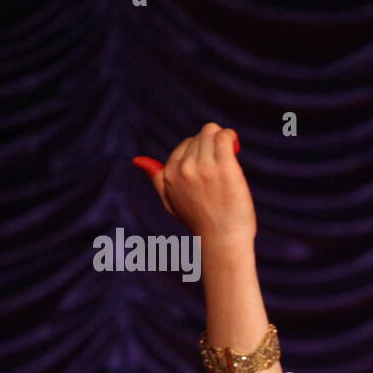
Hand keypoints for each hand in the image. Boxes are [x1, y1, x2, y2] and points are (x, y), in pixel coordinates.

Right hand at [132, 123, 254, 240]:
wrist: (222, 240)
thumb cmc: (201, 223)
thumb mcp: (171, 203)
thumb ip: (157, 180)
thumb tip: (139, 160)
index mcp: (170, 173)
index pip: (186, 145)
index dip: (202, 151)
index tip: (212, 163)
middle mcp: (184, 168)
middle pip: (200, 136)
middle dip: (212, 144)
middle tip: (223, 160)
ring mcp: (204, 167)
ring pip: (212, 132)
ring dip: (223, 138)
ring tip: (230, 149)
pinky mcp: (224, 168)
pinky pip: (225, 137)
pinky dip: (230, 137)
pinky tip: (234, 146)